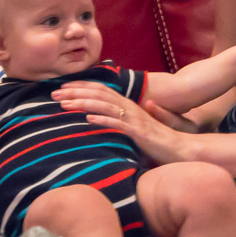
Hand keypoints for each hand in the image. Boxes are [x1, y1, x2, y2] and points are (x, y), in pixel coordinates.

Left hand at [52, 82, 190, 164]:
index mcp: (127, 105)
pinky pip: (119, 124)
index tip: (62, 88)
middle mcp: (130, 108)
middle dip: (75, 92)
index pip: (101, 91)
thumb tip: (99, 114)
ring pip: (105, 106)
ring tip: (65, 104)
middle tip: (54, 93)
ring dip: (83, 103)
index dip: (81, 87)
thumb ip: (120, 119)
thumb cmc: (158, 141)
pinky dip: (103, 120)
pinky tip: (88, 119)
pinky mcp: (139, 133)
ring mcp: (134, 119)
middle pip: (99, 94)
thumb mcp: (135, 127)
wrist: (181, 149)